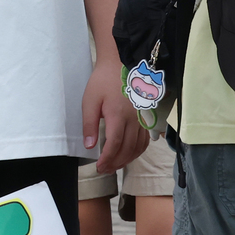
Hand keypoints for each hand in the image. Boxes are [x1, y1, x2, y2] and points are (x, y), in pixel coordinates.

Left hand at [82, 57, 149, 174]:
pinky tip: (129, 154)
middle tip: (104, 169)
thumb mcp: (90, 101)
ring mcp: (141, 118)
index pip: (114, 144)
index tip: (98, 167)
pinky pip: (145, 139)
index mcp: (118, 115)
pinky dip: (138, 151)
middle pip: (127, 149)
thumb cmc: (103, 81)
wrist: (120, 64)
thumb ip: (89, 124)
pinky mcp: (144, 116)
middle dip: (115, 163)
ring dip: (127, 159)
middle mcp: (133, 119)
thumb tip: (90, 146)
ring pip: (138, 146)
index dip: (107, 159)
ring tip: (114, 165)